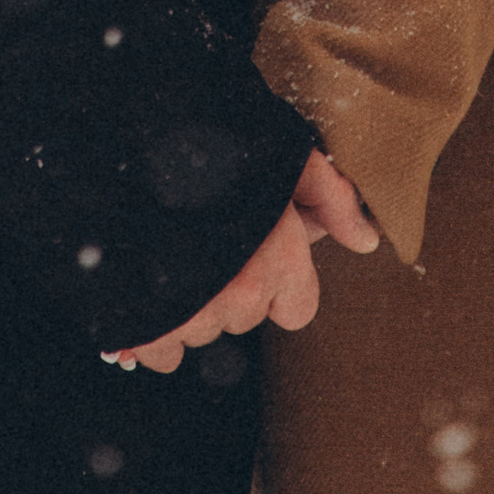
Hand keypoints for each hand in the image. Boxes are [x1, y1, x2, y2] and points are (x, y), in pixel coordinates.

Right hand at [109, 152, 378, 375]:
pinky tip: (146, 282)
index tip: (254, 251)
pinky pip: (161, 352)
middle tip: (207, 237)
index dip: (278, 281)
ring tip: (172, 252)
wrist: (127, 141)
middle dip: (229, 286)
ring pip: (203, 332)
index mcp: (277, 259)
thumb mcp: (284, 154)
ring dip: (190, 305)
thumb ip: (330, 196)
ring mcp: (190, 314)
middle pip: (245, 317)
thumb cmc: (213, 141)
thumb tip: (366, 239)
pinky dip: (153, 329)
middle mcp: (238, 295)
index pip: (297, 310)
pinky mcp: (145, 327)